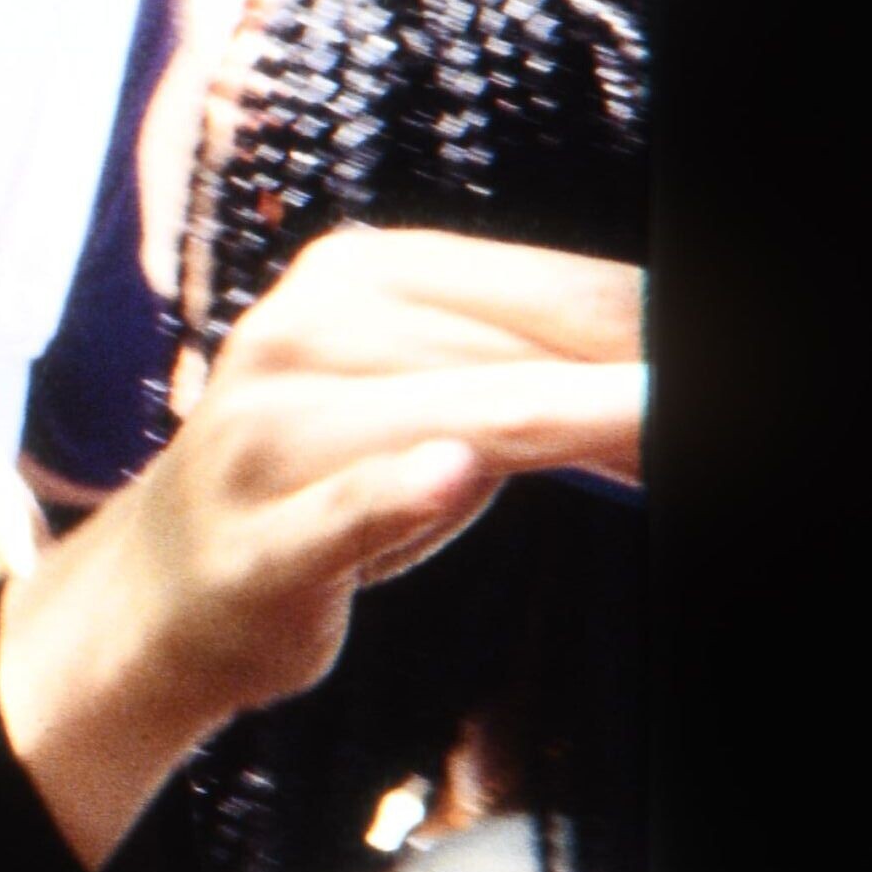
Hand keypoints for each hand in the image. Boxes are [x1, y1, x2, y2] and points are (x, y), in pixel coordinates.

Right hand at [0, 231, 643, 871]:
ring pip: (457, 420)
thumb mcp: (419, 403)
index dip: (643, 330)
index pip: (543, 290)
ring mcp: (268, 438)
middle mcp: (301, 335)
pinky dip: (395, 494)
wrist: (159, 595)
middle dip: (630, 394)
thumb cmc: (316, 485)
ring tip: (657, 442)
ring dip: (580, 430)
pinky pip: (341, 511)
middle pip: (517, 356)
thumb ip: (527, 376)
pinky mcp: (256, 546)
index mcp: (351, 277)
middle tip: (704, 418)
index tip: (712, 369)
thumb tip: (657, 380)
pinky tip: (446, 471)